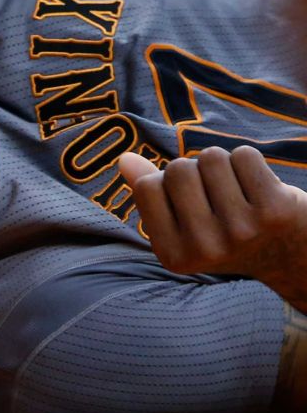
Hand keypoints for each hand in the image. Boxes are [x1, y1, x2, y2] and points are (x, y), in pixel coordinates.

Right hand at [120, 146, 306, 311]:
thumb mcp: (182, 223)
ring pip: (211, 157)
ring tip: (238, 192)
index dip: (165, 183)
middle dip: (194, 171)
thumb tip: (123, 159)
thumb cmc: (228, 233)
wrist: (294, 258)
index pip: (146, 187)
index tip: (188, 205)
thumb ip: (149, 192)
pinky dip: (249, 162)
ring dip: (223, 165)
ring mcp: (241, 230)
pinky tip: (259, 188)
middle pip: (178, 169)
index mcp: (174, 257)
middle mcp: (206, 249)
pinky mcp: (274, 210)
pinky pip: (243, 154)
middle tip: (216, 197)